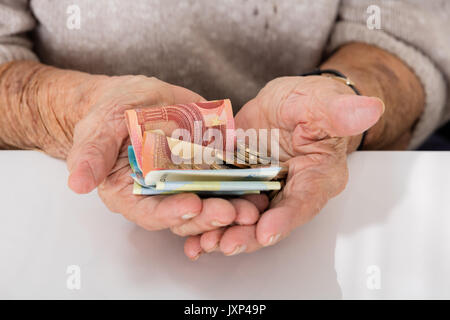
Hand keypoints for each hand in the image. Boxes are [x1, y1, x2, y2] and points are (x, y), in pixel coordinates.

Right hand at [67, 75, 263, 235]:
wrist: (135, 100)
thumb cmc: (112, 111)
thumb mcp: (99, 125)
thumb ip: (90, 154)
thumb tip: (77, 183)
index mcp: (130, 193)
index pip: (150, 211)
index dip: (171, 212)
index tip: (192, 204)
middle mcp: (161, 195)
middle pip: (187, 214)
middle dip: (211, 215)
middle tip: (235, 212)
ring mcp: (186, 183)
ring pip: (211, 202)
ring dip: (234, 207)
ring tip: (255, 205)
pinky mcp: (207, 168)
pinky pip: (227, 181)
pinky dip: (243, 185)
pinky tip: (261, 186)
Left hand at [183, 76, 383, 257]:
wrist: (286, 105)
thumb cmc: (311, 103)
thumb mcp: (322, 101)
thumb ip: (340, 111)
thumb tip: (370, 108)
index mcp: (318, 174)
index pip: (306, 200)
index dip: (287, 218)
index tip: (267, 230)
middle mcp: (291, 190)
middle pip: (271, 219)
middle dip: (248, 234)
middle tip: (225, 242)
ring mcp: (263, 189)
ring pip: (245, 218)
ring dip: (224, 232)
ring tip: (203, 243)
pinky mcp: (240, 183)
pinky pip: (225, 203)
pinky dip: (208, 218)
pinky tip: (191, 233)